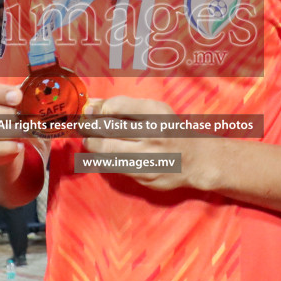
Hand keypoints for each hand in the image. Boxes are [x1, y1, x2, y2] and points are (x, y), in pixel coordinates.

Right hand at [0, 80, 27, 171]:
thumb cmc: (1, 110)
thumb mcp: (5, 98)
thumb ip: (13, 93)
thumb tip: (30, 91)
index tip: (17, 96)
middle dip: (3, 113)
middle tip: (20, 116)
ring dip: (6, 131)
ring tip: (22, 130)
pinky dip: (4, 148)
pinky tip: (18, 146)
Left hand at [80, 96, 215, 193]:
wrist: (196, 160)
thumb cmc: (169, 131)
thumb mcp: (154, 112)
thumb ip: (125, 106)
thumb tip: (93, 104)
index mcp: (157, 113)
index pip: (118, 106)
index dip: (99, 108)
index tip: (91, 110)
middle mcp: (154, 135)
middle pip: (110, 129)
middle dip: (90, 127)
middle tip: (83, 127)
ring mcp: (150, 158)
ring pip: (109, 150)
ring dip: (93, 145)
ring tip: (90, 141)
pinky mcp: (146, 176)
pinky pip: (116, 167)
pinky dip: (104, 160)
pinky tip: (102, 155)